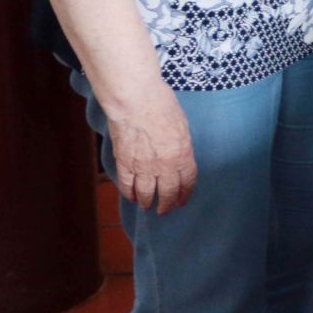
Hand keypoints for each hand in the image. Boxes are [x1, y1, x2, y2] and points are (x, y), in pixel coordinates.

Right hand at [108, 88, 197, 213]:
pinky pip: (127, 185)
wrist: (137, 102)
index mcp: (182, 154)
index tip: (183, 200)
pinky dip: (129, 193)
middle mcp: (164, 165)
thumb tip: (178, 155)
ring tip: (148, 206)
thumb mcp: (182, 126)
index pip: (187, 181)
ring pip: (146, 193)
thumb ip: (181, 145)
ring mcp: (143, 166)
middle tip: (165, 210)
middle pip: (168, 192)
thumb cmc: (163, 106)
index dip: (185, 193)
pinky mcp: (125, 163)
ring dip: (148, 202)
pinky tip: (132, 197)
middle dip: (167, 203)